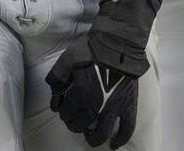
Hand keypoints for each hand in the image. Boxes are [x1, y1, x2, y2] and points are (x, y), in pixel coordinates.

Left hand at [45, 0, 152, 149]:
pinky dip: (121, 139)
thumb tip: (54, 97)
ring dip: (94, 138)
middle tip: (74, 123)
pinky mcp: (129, 105)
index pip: (68, 113)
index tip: (63, 111)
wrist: (117, 43)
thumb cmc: (91, 49)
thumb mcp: (66, 60)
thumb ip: (57, 79)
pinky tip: (114, 145)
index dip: (63, 113)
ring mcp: (115, 107)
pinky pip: (127, 129)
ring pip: (103, 133)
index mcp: (82, 94)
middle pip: (83, 125)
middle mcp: (98, 105)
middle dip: (75, 126)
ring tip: (90, 136)